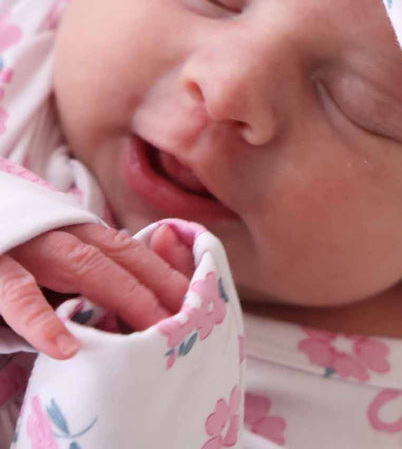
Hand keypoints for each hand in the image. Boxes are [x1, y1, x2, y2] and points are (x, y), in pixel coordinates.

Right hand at [0, 223, 192, 360]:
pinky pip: (19, 297)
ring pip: (86, 269)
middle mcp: (61, 233)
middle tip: (195, 320)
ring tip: (155, 331)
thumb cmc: (13, 250)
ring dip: (125, 298)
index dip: (168, 273)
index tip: (204, 300)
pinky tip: (66, 347)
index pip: (134, 251)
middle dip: (161, 288)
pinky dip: (43, 321)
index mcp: (78, 232)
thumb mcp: (54, 257)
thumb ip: (89, 274)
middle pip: (123, 258)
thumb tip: (134, 306)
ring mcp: (29, 247)